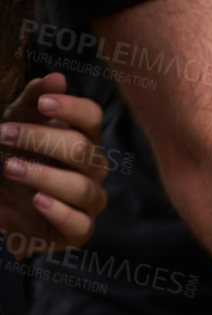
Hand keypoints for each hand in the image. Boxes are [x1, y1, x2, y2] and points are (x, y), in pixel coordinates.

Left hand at [0, 74, 109, 252]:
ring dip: (44, 175)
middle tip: (5, 135)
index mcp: (79, 140)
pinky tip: (36, 200)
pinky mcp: (77, 232)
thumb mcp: (13, 126)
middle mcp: (91, 171)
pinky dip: (58, 211)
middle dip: (43, 141)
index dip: (73, 109)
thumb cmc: (7, 160)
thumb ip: (32, 103)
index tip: (43, 105)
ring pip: (83, 189)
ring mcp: (87, 203)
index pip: (93, 119)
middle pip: (85, 152)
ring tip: (9, 168)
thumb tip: (57, 77)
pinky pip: (80, 224)